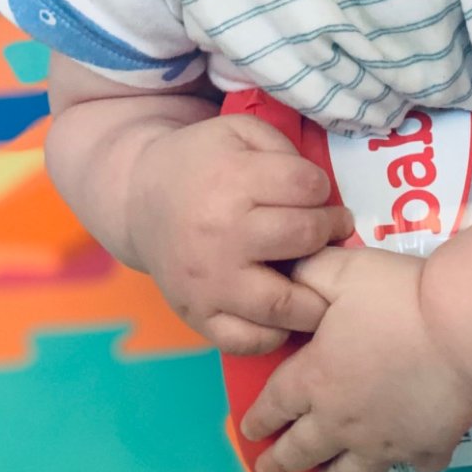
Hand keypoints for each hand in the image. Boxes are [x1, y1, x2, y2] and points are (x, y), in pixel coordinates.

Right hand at [130, 113, 352, 354]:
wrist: (139, 199)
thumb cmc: (202, 163)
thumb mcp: (240, 131)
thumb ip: (284, 149)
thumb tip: (321, 192)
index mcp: (233, 180)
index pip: (306, 187)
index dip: (321, 189)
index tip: (318, 194)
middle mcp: (221, 235)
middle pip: (303, 238)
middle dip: (330, 232)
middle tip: (332, 231)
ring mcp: (209, 282)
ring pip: (282, 303)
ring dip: (315, 295)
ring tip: (319, 281)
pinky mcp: (197, 315)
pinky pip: (246, 341)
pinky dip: (274, 334)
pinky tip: (281, 313)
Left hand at [239, 247, 471, 471]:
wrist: (463, 329)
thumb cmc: (397, 296)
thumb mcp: (339, 270)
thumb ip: (306, 273)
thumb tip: (284, 275)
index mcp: (315, 380)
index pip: (273, 407)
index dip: (256, 420)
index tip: (248, 431)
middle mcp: (341, 421)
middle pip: (302, 451)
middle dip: (279, 463)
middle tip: (268, 470)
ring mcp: (385, 441)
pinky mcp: (426, 448)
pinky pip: (408, 465)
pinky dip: (402, 464)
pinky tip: (400, 457)